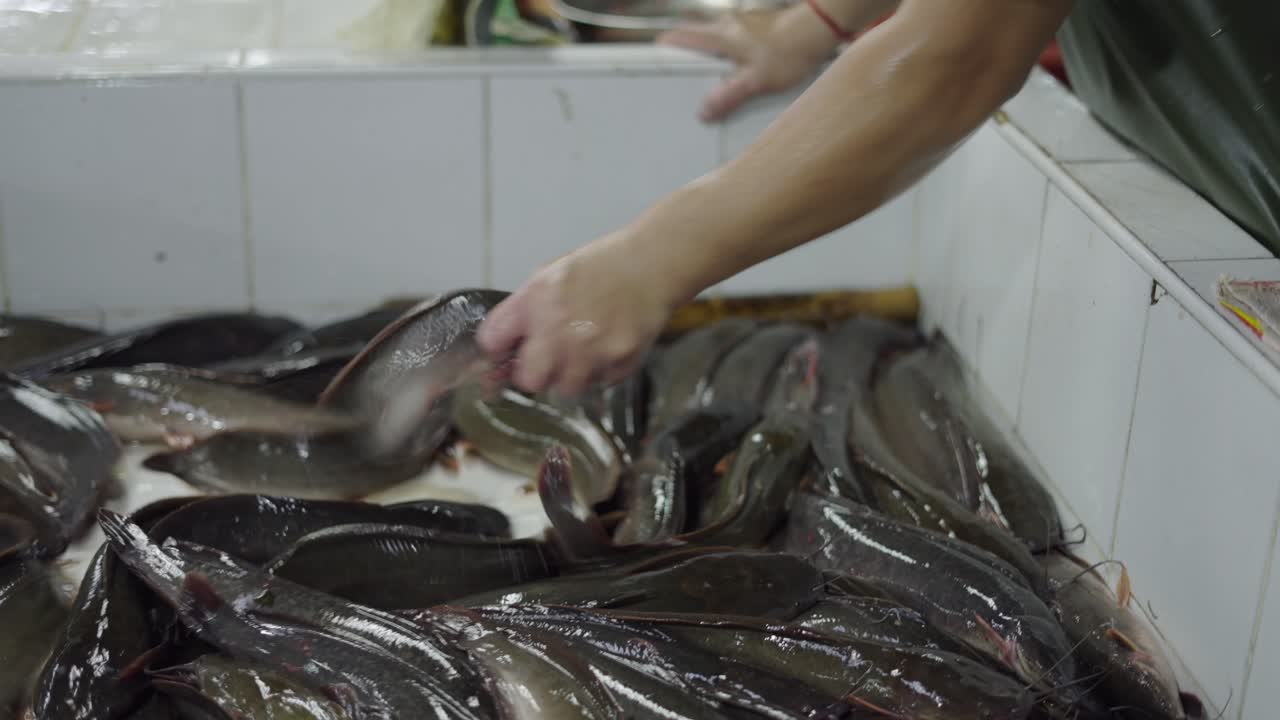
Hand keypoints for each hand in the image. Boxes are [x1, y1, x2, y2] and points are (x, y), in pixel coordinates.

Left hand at [477, 234, 676, 397]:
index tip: (505, 351)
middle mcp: (559, 328)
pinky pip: (598, 384)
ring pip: (565, 388)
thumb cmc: (601, 268)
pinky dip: (599, 372)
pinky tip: (606, 346)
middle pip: (528, 380)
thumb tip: (501, 345)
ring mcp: (591, 350)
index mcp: (536, 300)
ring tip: (582, 352)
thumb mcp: (550, 275)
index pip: (492, 341)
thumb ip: (524, 310)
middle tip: (545, 361)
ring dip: (569, 375)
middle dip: (534, 373)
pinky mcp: (618, 363)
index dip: (497, 348)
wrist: (651, 267)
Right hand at [657, 8, 833, 121]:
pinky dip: (731, 54)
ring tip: (711, 78)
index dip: (666, 46)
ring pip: (718, 38)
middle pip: (698, 36)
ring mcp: (746, 24)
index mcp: (721, 36)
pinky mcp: (761, 28)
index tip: (655, 55)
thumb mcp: (756, 80)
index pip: (682, 36)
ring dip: (711, 55)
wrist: (820, 27)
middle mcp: (730, 25)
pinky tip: (740, 71)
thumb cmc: (790, 50)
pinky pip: (737, 41)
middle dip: (688, 52)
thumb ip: (728, 96)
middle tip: (682, 73)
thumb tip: (704, 111)